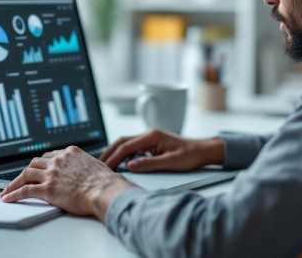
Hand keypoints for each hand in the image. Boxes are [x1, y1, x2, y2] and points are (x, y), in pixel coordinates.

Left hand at [0, 146, 134, 221]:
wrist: (105, 190)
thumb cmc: (106, 182)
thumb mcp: (95, 166)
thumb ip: (85, 166)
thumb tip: (88, 172)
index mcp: (71, 152)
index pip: (50, 156)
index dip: (41, 164)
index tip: (37, 170)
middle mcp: (59, 160)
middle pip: (35, 162)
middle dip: (26, 172)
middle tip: (19, 179)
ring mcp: (52, 173)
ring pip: (26, 174)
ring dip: (15, 183)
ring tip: (7, 190)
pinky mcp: (47, 188)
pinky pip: (25, 190)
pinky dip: (14, 193)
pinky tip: (8, 198)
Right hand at [100, 129, 224, 172]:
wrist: (202, 151)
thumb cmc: (190, 155)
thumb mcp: (171, 162)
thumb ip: (149, 164)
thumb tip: (130, 166)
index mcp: (152, 136)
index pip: (127, 146)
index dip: (115, 157)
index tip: (106, 167)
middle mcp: (149, 134)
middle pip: (122, 141)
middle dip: (110, 152)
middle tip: (99, 164)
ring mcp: (150, 138)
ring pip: (126, 143)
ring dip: (115, 152)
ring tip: (105, 163)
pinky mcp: (151, 143)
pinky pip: (133, 147)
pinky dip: (123, 153)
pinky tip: (119, 162)